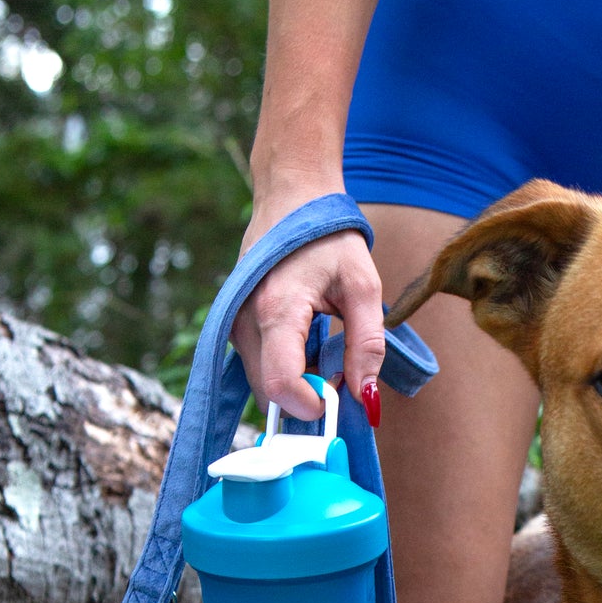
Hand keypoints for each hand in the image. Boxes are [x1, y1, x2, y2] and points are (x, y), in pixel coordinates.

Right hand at [231, 207, 384, 423]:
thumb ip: (367, 344)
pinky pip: (258, 367)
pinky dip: (286, 370)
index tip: (341, 396)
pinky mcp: (235, 325)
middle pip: (269, 393)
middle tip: (340, 373)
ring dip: (297, 385)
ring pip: (262, 384)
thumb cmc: (329, 237)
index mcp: (276, 309)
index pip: (282, 385)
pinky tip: (310, 345)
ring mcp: (234, 325)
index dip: (312, 405)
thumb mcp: (363, 286)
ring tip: (327, 351)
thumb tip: (367, 397)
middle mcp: (244, 321)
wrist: (290, 197)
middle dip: (307, 398)